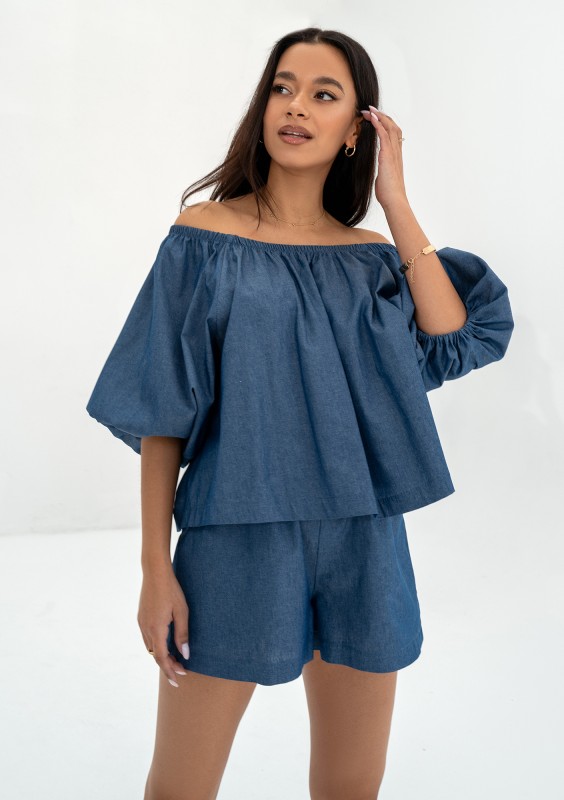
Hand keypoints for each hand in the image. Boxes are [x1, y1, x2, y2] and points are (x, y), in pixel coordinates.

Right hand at [137, 570, 189, 687]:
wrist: (155, 572)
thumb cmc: (171, 590)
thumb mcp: (182, 611)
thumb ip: (182, 634)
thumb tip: (185, 655)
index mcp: (156, 629)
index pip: (161, 658)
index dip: (169, 671)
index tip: (177, 681)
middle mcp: (145, 628)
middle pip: (155, 655)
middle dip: (168, 665)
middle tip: (182, 671)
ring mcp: (141, 623)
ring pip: (150, 647)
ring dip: (162, 656)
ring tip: (176, 660)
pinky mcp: (141, 617)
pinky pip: (148, 638)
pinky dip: (157, 645)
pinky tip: (166, 643)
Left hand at [360, 105, 407, 209]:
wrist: (394, 200)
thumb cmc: (389, 193)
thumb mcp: (384, 178)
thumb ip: (383, 171)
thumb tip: (380, 174)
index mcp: (396, 156)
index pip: (393, 134)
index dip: (385, 124)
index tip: (376, 118)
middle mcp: (397, 152)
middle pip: (393, 126)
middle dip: (382, 116)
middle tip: (371, 109)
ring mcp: (393, 152)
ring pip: (389, 127)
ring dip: (379, 116)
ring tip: (369, 109)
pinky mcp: (388, 155)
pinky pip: (384, 134)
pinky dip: (378, 123)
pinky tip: (371, 118)